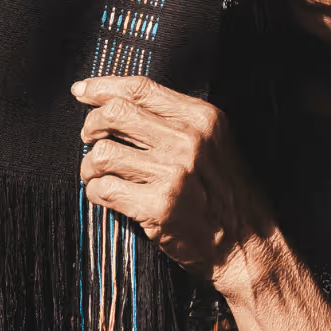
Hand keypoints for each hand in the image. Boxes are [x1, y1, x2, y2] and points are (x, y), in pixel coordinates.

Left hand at [73, 76, 271, 290]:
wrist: (247, 243)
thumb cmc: (226, 193)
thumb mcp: (215, 142)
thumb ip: (178, 120)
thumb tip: (121, 100)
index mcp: (202, 117)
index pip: (141, 88)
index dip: (103, 86)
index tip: (82, 91)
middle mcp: (188, 140)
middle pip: (114, 113)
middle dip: (92, 125)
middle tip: (90, 138)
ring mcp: (173, 173)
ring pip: (102, 153)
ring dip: (90, 165)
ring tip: (100, 174)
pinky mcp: (158, 206)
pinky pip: (103, 189)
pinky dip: (96, 192)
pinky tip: (107, 196)